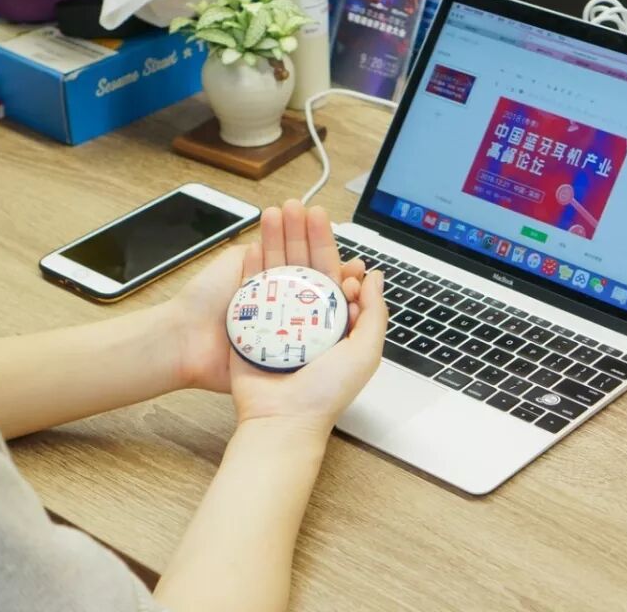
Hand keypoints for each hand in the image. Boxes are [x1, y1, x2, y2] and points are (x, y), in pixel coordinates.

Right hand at [171, 202, 382, 406]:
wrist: (282, 419)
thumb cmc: (326, 394)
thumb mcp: (366, 352)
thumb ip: (374, 313)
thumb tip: (375, 276)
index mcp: (334, 322)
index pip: (334, 276)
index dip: (332, 253)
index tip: (330, 236)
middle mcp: (306, 318)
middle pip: (304, 265)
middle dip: (303, 234)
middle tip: (301, 208)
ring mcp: (277, 319)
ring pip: (278, 269)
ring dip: (277, 239)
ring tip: (276, 213)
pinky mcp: (251, 325)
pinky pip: (252, 288)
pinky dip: (253, 263)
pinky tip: (254, 241)